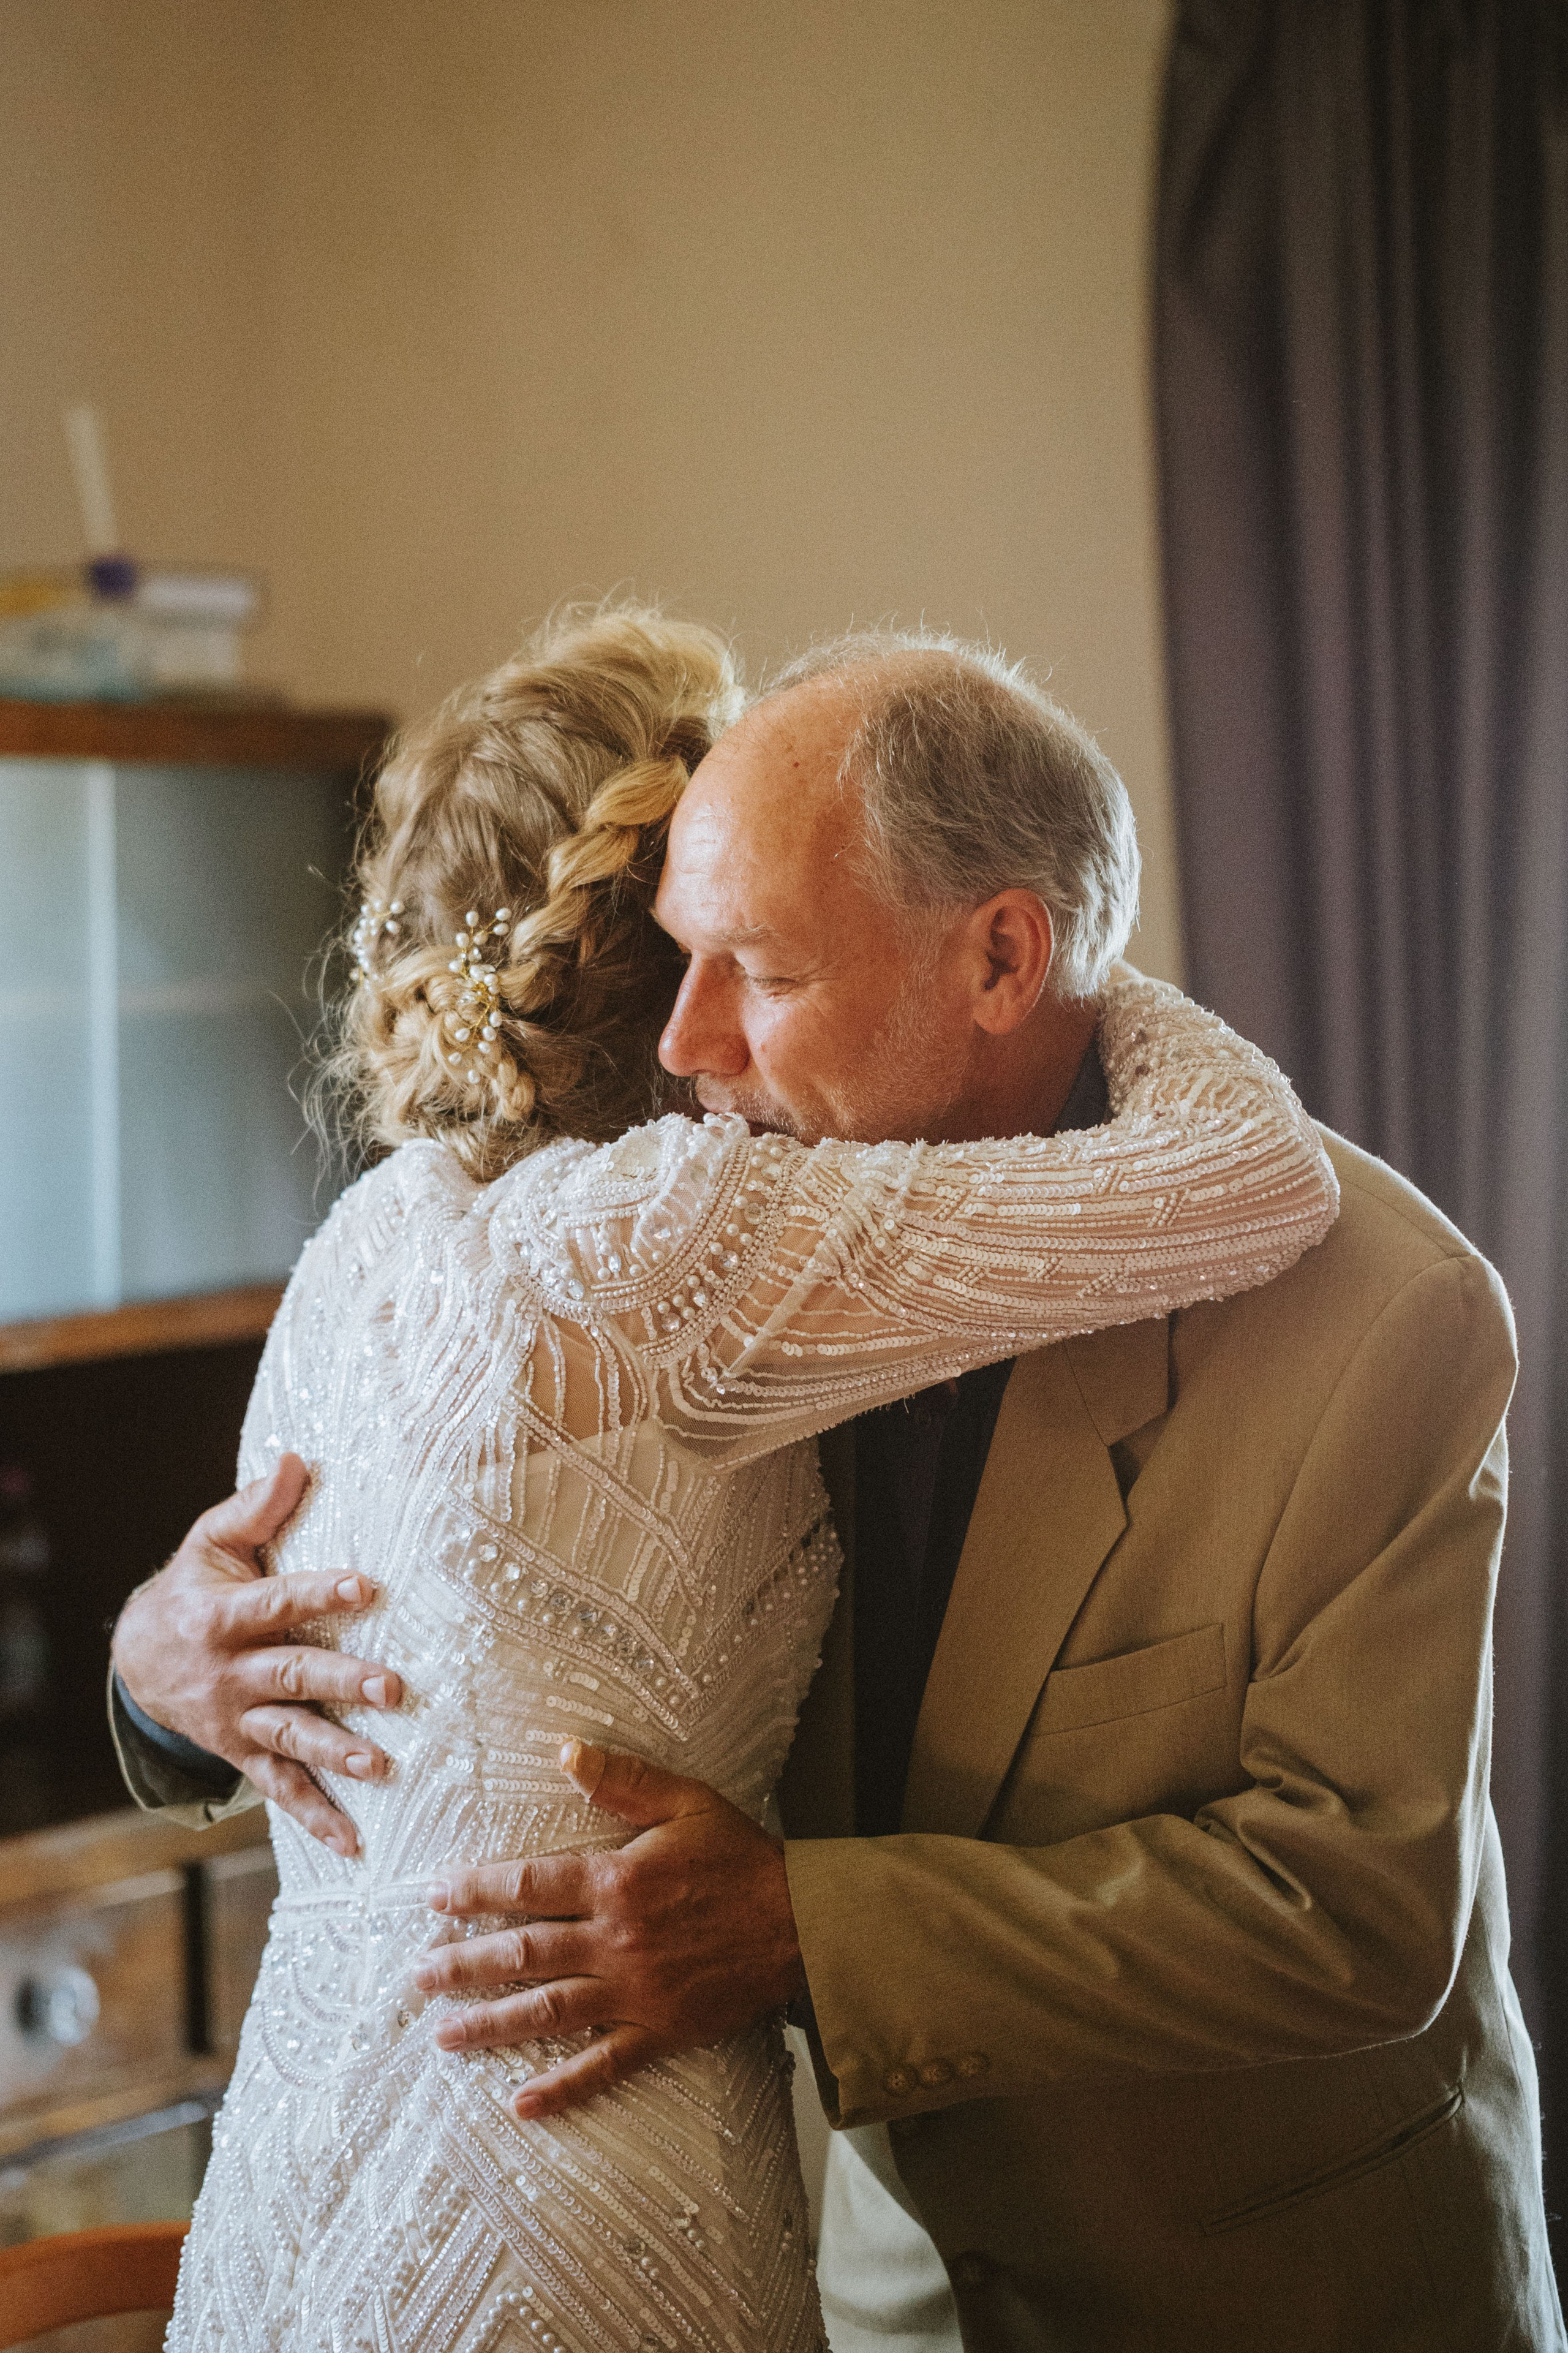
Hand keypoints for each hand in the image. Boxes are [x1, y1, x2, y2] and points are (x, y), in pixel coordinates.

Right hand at [110, 1453, 401, 1856]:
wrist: (141, 1659)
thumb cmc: (195, 1585)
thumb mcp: (210, 1541)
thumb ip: (256, 1507)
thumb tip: (297, 1458)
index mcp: (223, 1615)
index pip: (276, 1602)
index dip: (318, 1593)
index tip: (364, 1586)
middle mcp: (232, 1672)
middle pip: (292, 1675)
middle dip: (342, 1682)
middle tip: (394, 1687)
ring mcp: (238, 1719)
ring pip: (290, 1737)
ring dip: (336, 1752)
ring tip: (382, 1765)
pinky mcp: (244, 1753)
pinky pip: (281, 1788)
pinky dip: (316, 1816)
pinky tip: (354, 1840)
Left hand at [414, 1741, 804, 2116]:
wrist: (802, 1923)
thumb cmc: (741, 1856)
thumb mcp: (686, 1800)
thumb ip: (622, 1777)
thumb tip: (564, 1749)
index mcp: (617, 1881)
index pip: (529, 1885)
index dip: (477, 1891)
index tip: (434, 1897)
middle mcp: (616, 1940)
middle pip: (524, 1954)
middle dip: (464, 1964)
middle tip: (417, 1975)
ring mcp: (636, 1992)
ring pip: (548, 2012)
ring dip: (492, 2024)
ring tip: (444, 2036)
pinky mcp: (661, 2031)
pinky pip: (604, 2066)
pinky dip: (562, 2088)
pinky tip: (521, 2104)